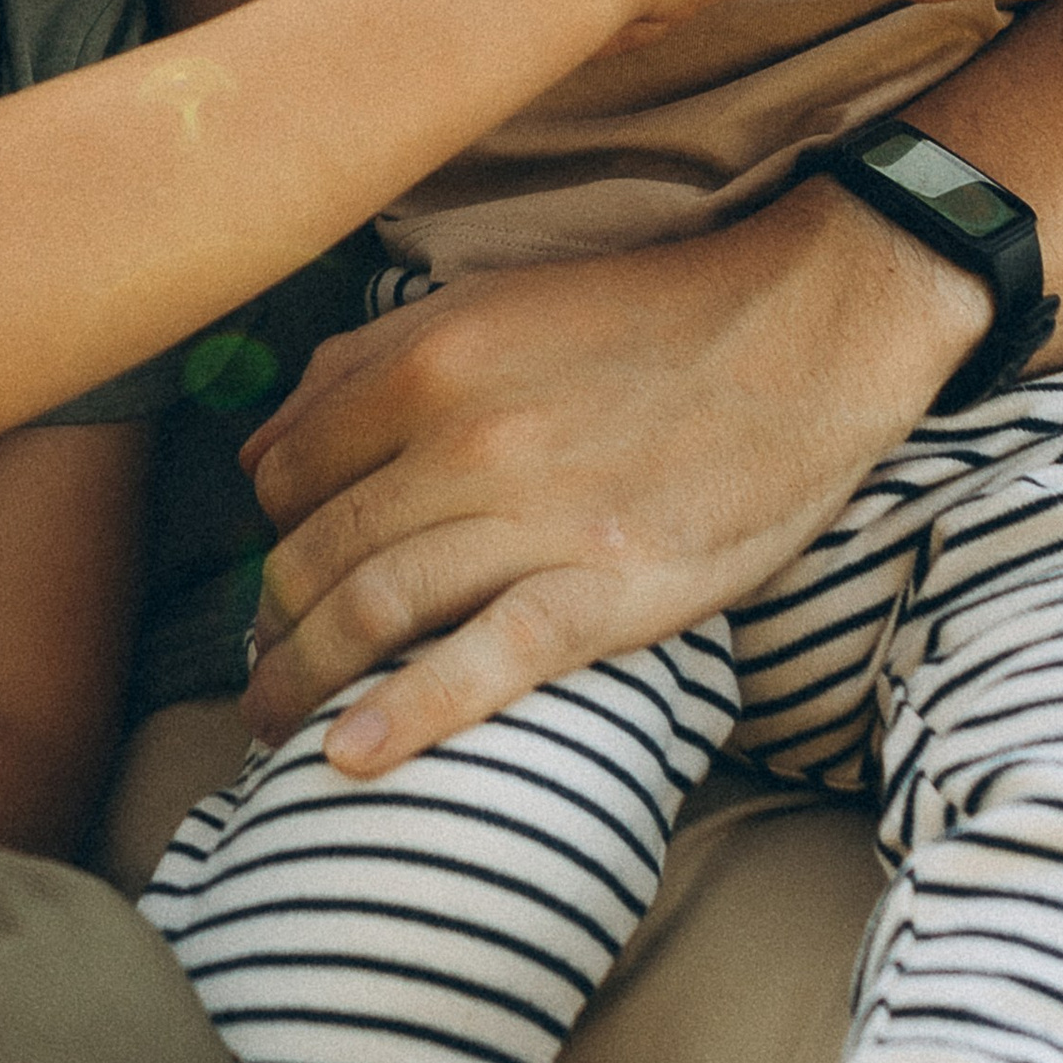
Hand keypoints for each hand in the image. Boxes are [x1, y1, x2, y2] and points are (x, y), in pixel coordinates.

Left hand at [237, 180, 989, 769]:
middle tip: (261, 665)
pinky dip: (406, 715)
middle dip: (270, 621)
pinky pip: (482, 663)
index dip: (273, 533)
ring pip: (372, 607)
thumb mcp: (491, 304)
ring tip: (271, 724)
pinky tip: (348, 758)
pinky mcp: (604, 591)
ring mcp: (534, 520)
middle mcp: (465, 439)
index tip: (280, 575)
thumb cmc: (645, 324)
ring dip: (300, 677)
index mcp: (428, 362)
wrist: (804, 337)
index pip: (289, 473)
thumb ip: (365, 364)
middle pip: (316, 552)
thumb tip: (258, 450)